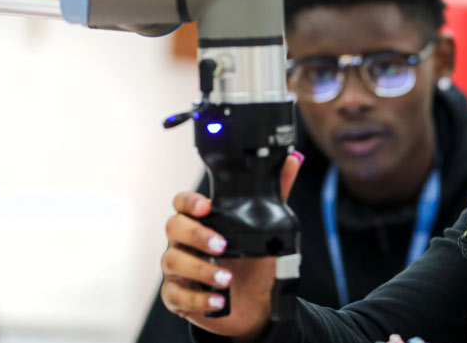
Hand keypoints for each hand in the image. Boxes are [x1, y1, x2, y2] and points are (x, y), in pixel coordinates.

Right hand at [160, 153, 302, 339]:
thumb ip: (277, 195)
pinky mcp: (177, 296)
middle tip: (222, 245)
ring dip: (201, 270)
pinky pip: (177, 296)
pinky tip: (218, 301)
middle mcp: (184, 243)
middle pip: (173, 228)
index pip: (183, 203)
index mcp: (201, 222)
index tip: (207, 207)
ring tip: (227, 279)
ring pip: (173, 262)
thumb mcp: (268, 231)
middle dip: (196, 235)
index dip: (190, 202)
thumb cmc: (253, 263)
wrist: (255, 305)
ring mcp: (178, 269)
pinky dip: (198, 300)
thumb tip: (293, 160)